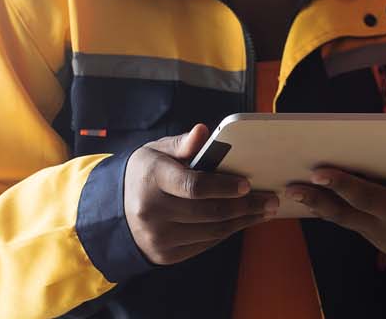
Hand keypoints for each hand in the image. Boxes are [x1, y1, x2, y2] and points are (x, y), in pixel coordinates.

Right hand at [124, 125, 278, 264]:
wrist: (114, 210)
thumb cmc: (147, 173)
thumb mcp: (157, 151)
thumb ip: (183, 143)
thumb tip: (202, 131)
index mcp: (153, 179)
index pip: (193, 186)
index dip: (224, 187)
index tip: (248, 185)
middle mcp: (153, 211)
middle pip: (208, 212)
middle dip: (245, 207)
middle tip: (271, 200)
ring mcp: (158, 237)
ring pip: (211, 232)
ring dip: (243, 221)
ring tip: (265, 211)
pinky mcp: (164, 254)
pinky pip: (204, 244)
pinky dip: (227, 232)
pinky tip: (243, 221)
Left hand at [289, 144, 385, 286]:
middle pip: (370, 199)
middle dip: (344, 184)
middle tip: (321, 170)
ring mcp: (382, 227)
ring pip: (345, 213)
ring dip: (318, 200)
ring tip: (291, 187)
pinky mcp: (369, 231)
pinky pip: (340, 219)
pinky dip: (318, 208)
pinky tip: (296, 197)